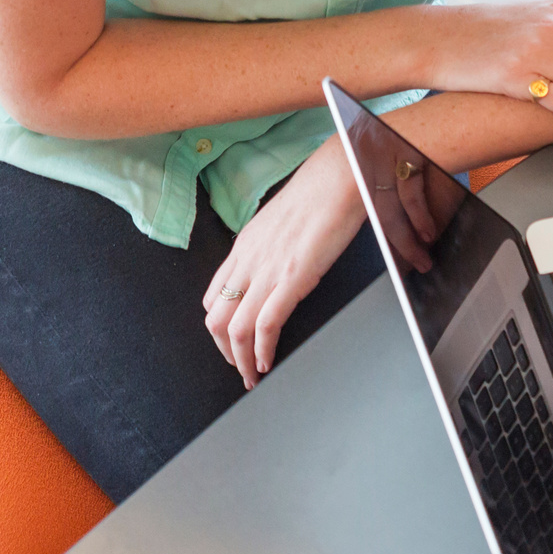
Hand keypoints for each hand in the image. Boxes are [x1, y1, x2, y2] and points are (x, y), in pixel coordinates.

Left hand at [202, 142, 371, 389]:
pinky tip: (268, 361)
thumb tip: (279, 261)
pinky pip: (266, 325)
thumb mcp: (284, 222)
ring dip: (241, 360)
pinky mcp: (291, 279)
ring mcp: (267, 271)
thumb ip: (273, 246)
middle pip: (216, 320)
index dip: (219, 327)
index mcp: (245, 248)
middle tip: (241, 367)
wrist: (338, 178)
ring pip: (236, 329)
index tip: (232, 342)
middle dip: (225, 350)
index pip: (214, 297)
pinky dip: (263, 350)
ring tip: (252, 375)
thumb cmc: (321, 193)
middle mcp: (248, 262)